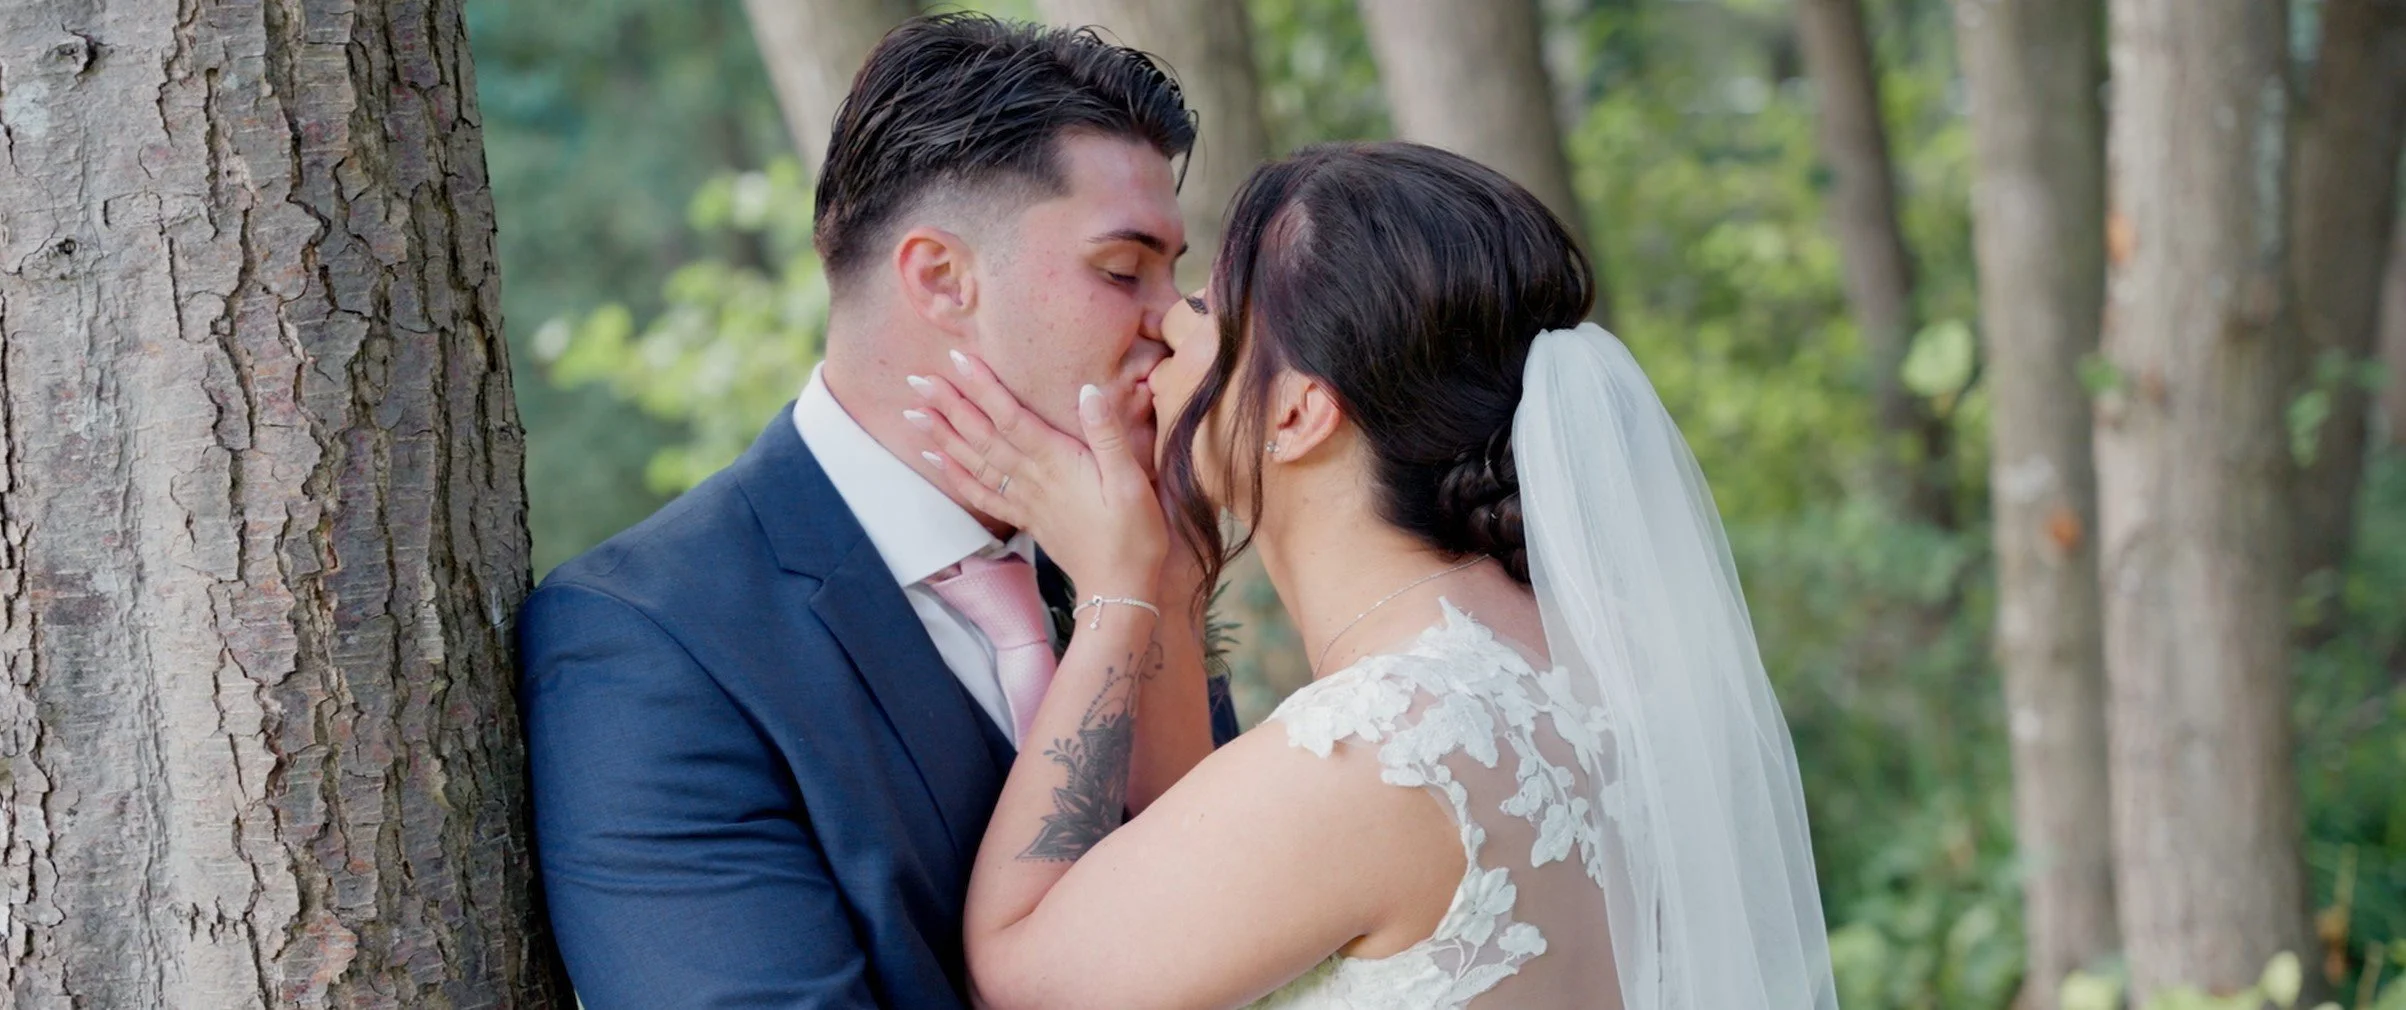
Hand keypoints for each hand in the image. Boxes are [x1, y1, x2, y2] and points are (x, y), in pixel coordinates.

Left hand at [905, 351, 1166, 596]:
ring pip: (976, 462)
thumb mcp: (1131, 481)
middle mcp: (1033, 479)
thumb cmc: (1133, 534)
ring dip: (943, 436)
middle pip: (983, 436)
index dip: (983, 387)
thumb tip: (1088, 390)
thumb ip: (1108, 434)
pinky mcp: (1025, 518)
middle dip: (950, 406)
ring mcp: (1025, 500)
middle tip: (918, 380)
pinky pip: (982, 494)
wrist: (1118, 588)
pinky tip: (936, 460)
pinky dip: (956, 476)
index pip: (1011, 417)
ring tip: (914, 413)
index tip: (957, 360)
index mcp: (1058, 463)